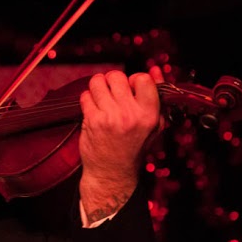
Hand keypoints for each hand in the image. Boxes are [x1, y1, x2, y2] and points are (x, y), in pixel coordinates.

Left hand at [78, 66, 164, 223]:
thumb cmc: (133, 147)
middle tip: (112, 94)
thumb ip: (156, 96)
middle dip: (112, 82)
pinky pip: (85, 95)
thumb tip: (156, 69)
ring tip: (101, 99)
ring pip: (98, 82)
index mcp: (149, 114)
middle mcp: (130, 114)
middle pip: (117, 76)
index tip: (130, 89)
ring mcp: (110, 117)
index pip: (143, 78)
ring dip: (98, 87)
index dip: (134, 80)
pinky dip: (87, 99)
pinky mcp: (92, 120)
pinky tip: (93, 110)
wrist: (112, 172)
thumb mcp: (153, 124)